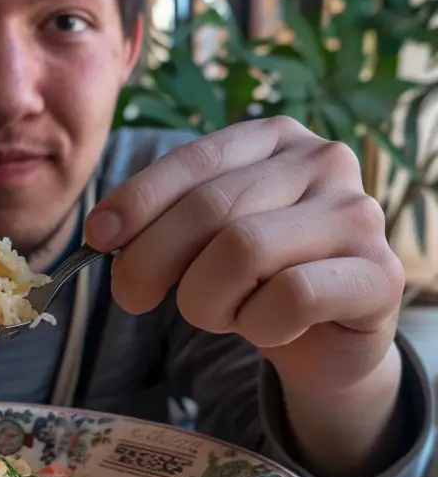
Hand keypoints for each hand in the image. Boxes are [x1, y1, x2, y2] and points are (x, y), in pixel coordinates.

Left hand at [88, 116, 404, 404]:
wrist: (327, 339)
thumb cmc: (255, 276)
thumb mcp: (204, 235)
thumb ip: (164, 219)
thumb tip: (102, 234)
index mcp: (274, 137)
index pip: (194, 159)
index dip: (138, 199)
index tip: (96, 237)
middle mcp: (323, 161)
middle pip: (211, 208)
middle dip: (153, 258)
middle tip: (131, 296)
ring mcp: (358, 214)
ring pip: (244, 249)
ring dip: (205, 297)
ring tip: (211, 313)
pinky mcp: (380, 274)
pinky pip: (291, 296)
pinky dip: (258, 323)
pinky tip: (263, 327)